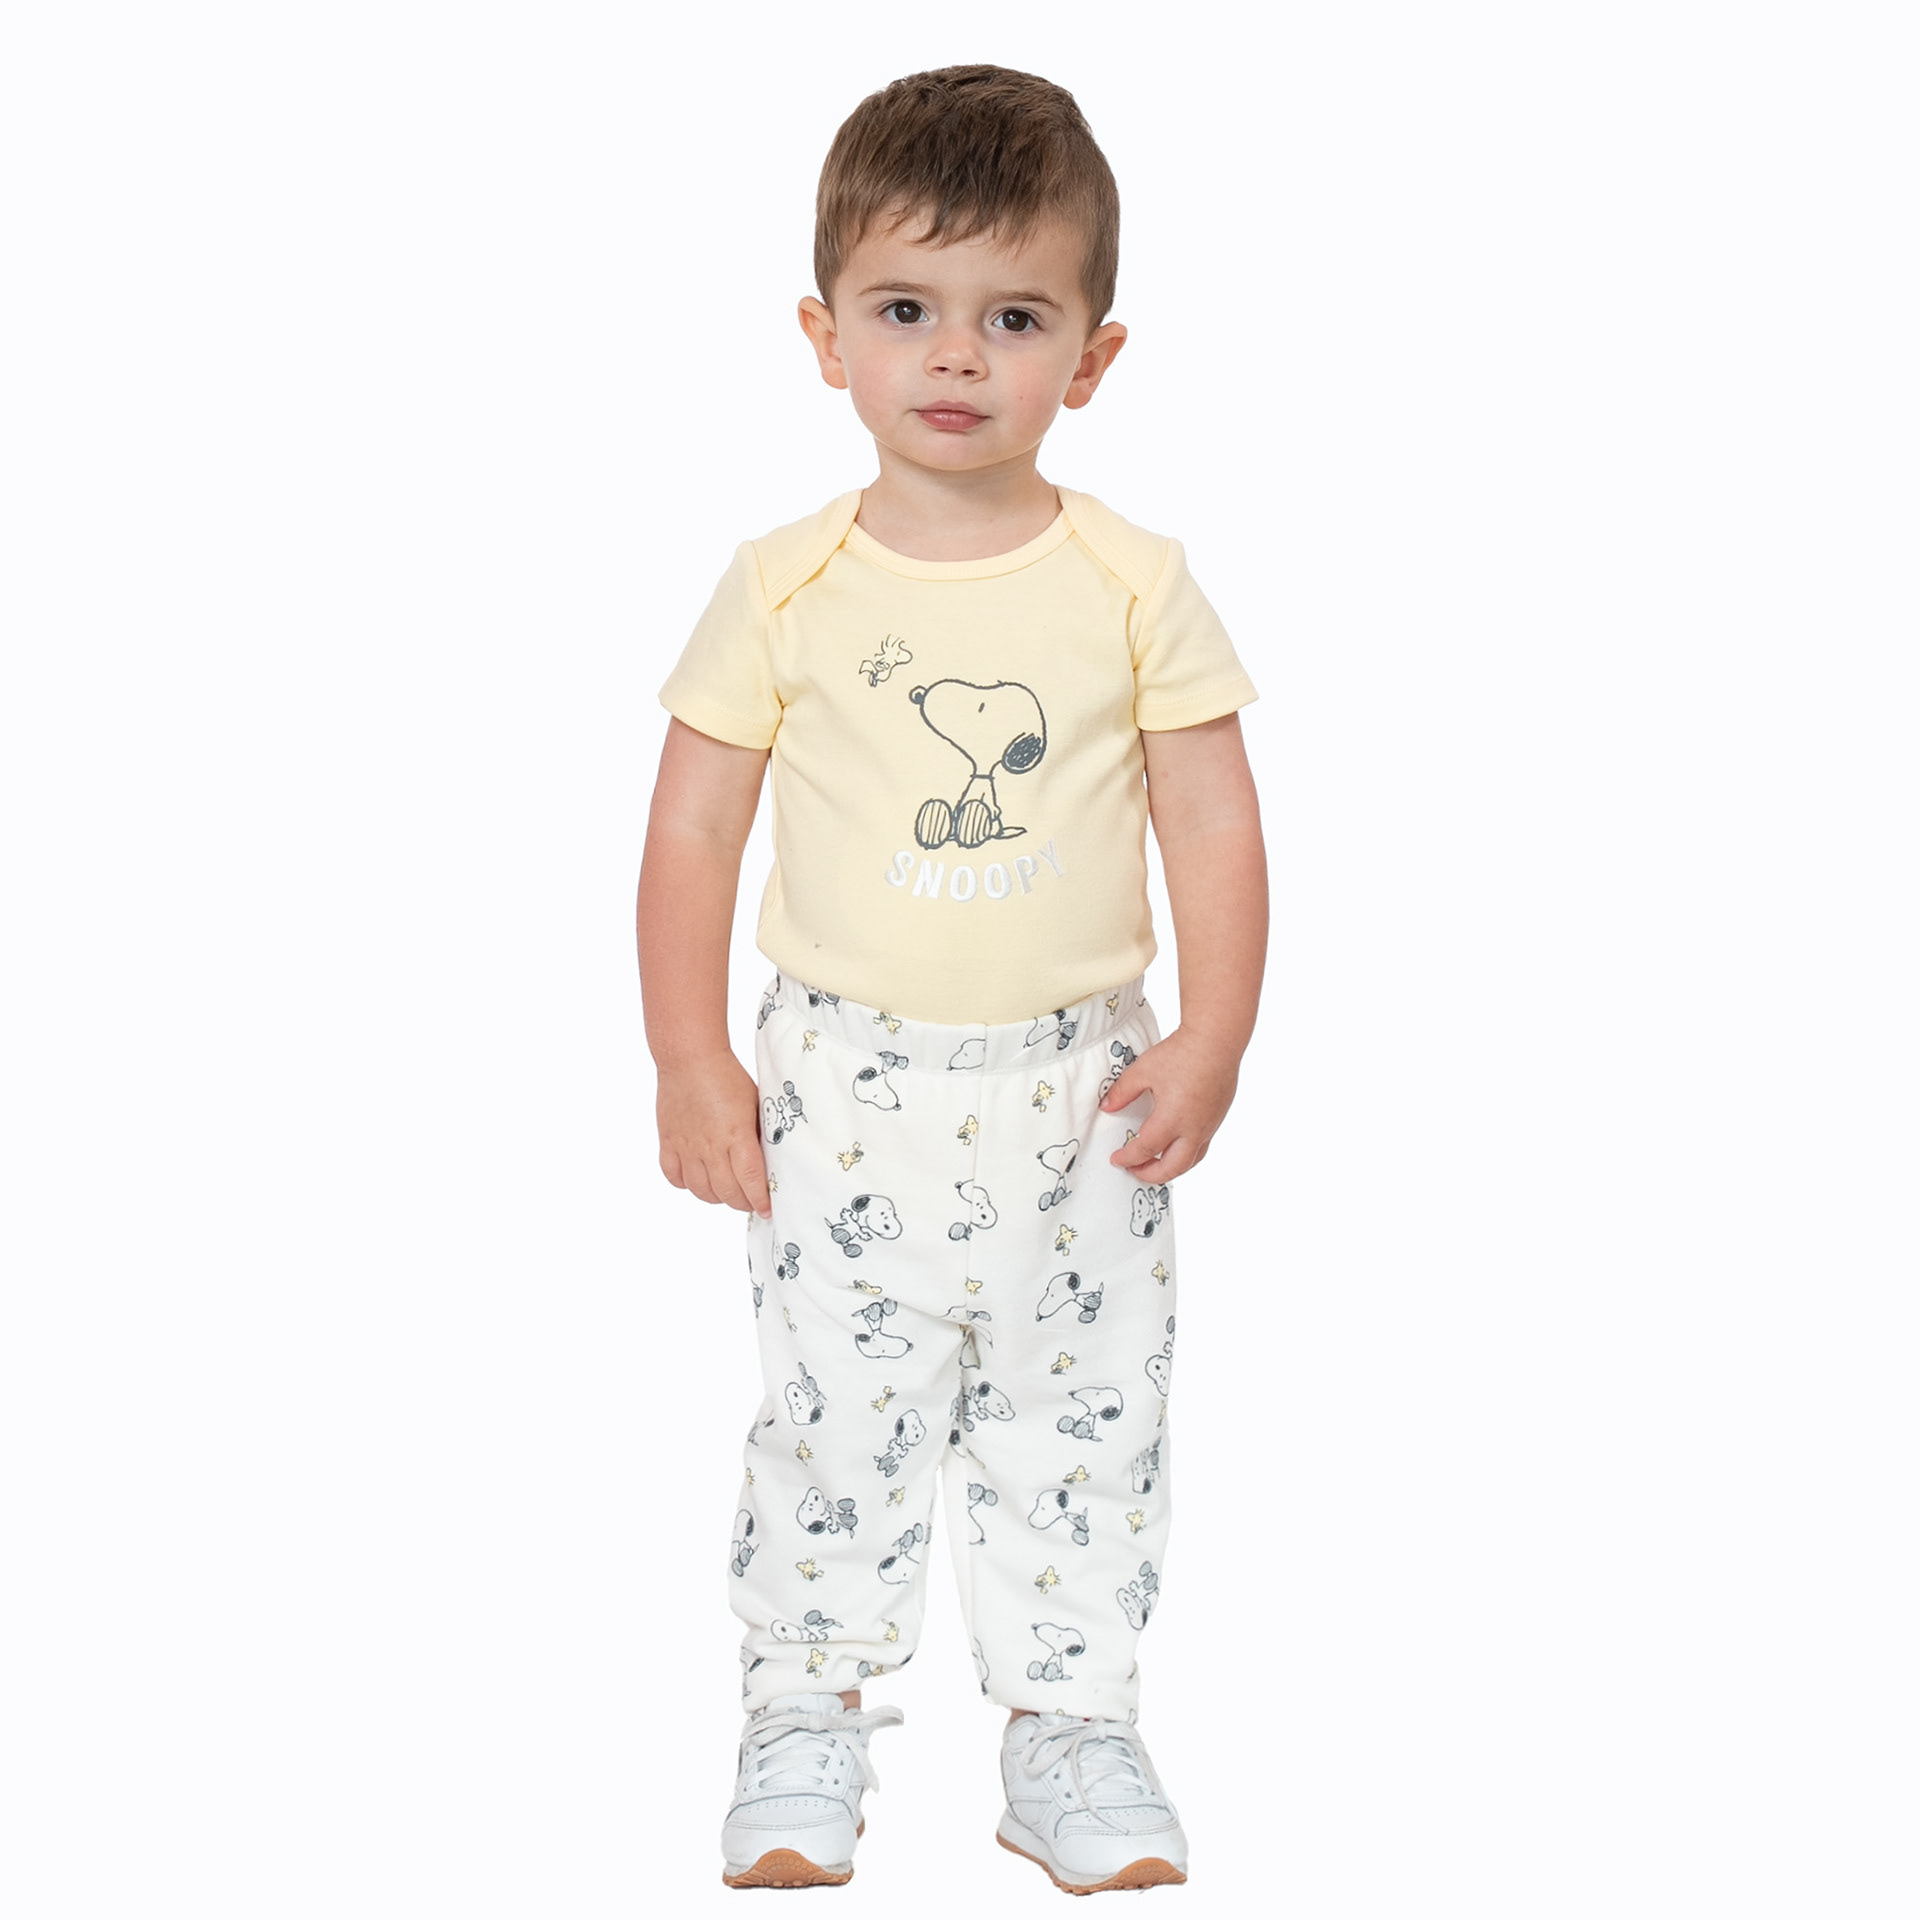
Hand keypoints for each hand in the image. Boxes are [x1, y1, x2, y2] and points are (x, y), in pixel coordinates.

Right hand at [656, 1052, 771, 1217]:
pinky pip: (674, 1177)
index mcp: (736, 1135)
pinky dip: (687, 1184)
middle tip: (750, 1200)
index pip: (749, 1180)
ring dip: (717, 1196)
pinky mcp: (668, 1142)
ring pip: (701, 1191)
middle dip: (742, 1202)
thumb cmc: (727, 1077)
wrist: (690, 1058)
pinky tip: (698, 1177)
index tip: (766, 1209)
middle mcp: (710, 1146)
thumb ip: (757, 1134)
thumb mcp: (754, 1104)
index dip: (759, 1200)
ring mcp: (686, 1147)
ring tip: (726, 1191)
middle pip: (727, 1192)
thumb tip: (767, 1159)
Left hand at [1099, 1026, 1241, 1181]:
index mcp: (1171, 1119)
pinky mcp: (1217, 1118)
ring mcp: (1209, 1125)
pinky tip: (1176, 1146)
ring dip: (1172, 1169)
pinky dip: (1186, 1154)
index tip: (1116, 1159)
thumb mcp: (1143, 1071)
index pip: (1144, 1149)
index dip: (1127, 1158)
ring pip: (1191, 1161)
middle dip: (1151, 1174)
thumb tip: (1106, 1107)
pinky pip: (1202, 1146)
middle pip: (1172, 1168)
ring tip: (1156, 1165)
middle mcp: (1193, 1128)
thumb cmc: (1182, 1053)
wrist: (1216, 1040)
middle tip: (1135, 1171)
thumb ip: (1122, 1092)